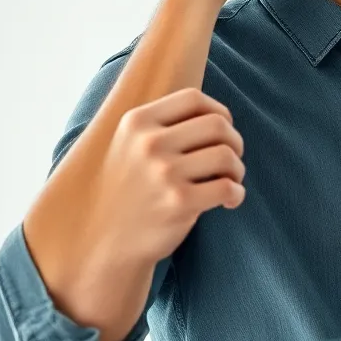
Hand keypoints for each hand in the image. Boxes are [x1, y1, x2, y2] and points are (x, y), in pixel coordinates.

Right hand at [85, 88, 245, 265]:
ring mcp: (164, 173)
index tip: (222, 131)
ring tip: (230, 180)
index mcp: (136, 122)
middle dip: (234, 141)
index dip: (218, 112)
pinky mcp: (179, 202)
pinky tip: (229, 200)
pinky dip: (237, 193)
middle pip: (217, 124)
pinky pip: (228, 187)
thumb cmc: (128, 190)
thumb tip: (219, 115)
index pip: (194, 99)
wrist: (103, 241)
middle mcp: (148, 143)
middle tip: (231, 160)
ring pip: (227, 155)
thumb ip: (162, 124)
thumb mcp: (128, 145)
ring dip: (237, 169)